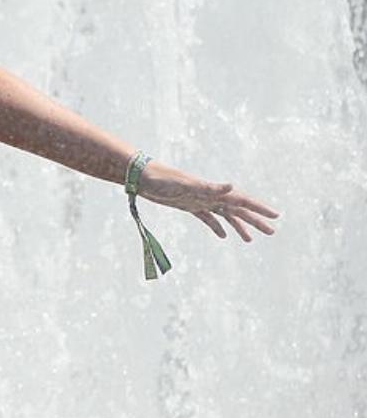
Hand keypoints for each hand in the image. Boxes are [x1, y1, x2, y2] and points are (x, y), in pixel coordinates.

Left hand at [136, 161, 279, 242]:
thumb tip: (231, 185)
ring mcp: (199, 201)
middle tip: (272, 232)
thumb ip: (208, 187)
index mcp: (213, 191)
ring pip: (225, 215)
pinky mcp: (188, 206)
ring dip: (239, 226)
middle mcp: (209, 195)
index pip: (242, 200)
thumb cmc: (162, 179)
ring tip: (250, 240)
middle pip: (238, 210)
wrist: (142, 176)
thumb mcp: (186, 185)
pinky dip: (217, 227)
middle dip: (255, 220)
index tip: (276, 216)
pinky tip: (224, 236)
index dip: (259, 208)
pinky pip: (207, 218)